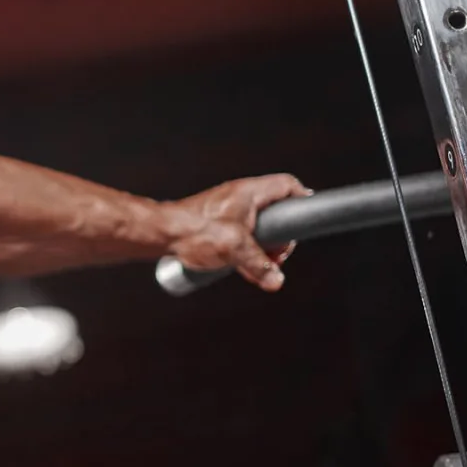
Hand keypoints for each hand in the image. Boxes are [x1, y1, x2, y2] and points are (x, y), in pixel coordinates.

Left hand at [168, 174, 311, 290]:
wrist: (161, 234)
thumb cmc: (195, 231)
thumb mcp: (234, 250)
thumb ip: (259, 265)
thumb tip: (277, 280)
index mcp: (249, 193)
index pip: (287, 185)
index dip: (300, 200)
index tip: (305, 220)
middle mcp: (239, 197)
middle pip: (275, 210)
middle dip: (281, 235)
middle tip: (277, 255)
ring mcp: (227, 209)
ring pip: (258, 225)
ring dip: (263, 245)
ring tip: (260, 264)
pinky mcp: (216, 223)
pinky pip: (241, 233)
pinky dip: (246, 247)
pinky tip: (242, 265)